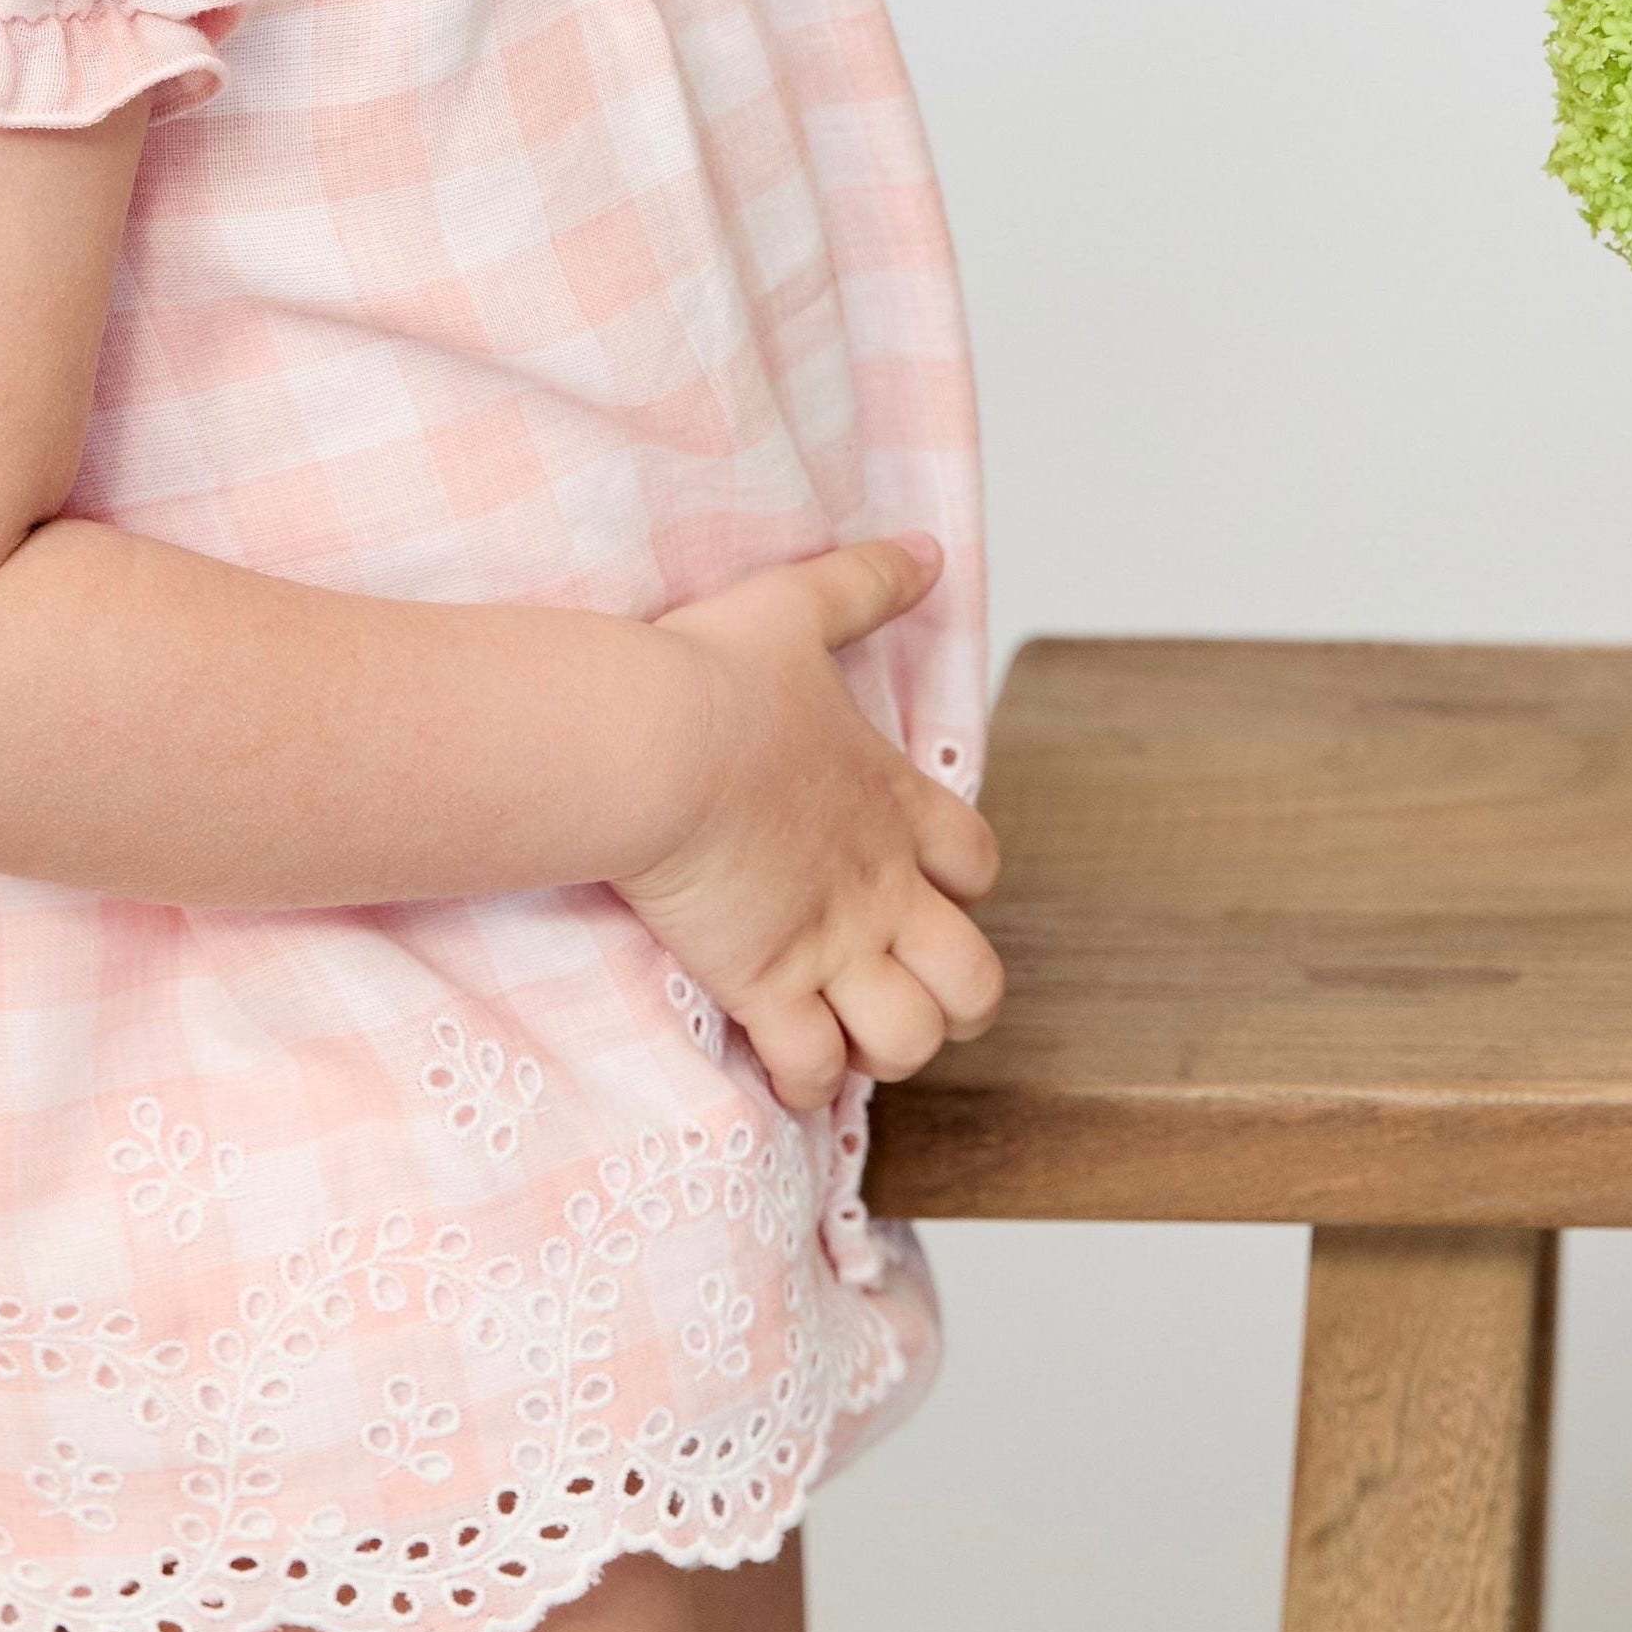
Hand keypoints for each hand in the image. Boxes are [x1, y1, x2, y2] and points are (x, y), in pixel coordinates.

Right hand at [615, 536, 1002, 1114]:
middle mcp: (880, 887)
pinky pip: (813, 1070)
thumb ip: (867, 580)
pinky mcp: (768, 986)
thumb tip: (929, 550)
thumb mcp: (798, 606)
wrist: (654, 742)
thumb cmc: (714, 675)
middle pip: (977, 982)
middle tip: (900, 986)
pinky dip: (804, 1080)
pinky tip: (778, 1060)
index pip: (978, 863)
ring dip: (885, 1047)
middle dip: (954, 1000)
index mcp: (895, 803)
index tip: (917, 882)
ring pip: (910, 1041)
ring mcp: (829, 945)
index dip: (963, 884)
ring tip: (842, 1030)